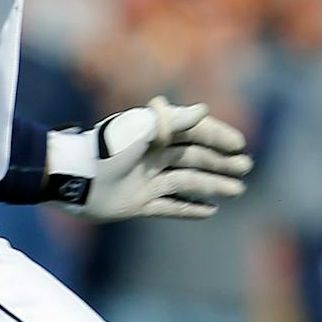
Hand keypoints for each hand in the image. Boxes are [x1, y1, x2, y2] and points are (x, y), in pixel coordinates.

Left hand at [48, 98, 253, 221]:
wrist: (77, 179)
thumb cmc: (109, 148)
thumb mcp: (143, 128)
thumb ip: (175, 120)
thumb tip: (204, 110)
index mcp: (156, 134)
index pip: (194, 133)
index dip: (218, 137)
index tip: (239, 144)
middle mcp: (154, 156)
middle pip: (195, 158)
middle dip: (221, 163)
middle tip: (244, 168)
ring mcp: (148, 180)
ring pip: (188, 182)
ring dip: (213, 186)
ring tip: (236, 191)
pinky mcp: (139, 203)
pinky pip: (170, 207)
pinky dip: (190, 209)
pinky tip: (210, 211)